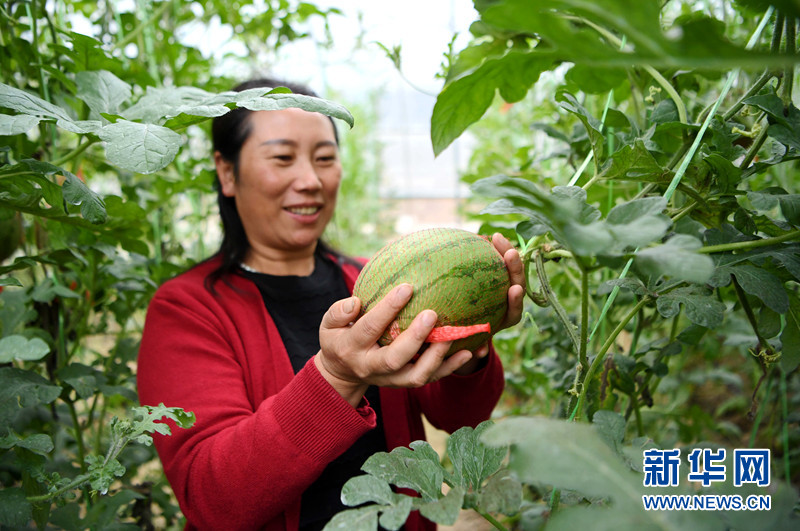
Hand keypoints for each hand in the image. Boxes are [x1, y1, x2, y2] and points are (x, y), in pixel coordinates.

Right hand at [315, 284, 474, 406]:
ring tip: (453, 335)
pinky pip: (429, 378)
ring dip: (436, 357)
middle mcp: (371, 367)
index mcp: (352, 347)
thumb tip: (356, 302)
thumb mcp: (328, 325)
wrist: (342, 374)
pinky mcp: (405, 383)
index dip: (388, 308)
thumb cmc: (339, 338)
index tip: (407, 287)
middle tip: (432, 314)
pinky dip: (450, 367)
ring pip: (415, 375)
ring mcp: (390, 379)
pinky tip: (467, 351)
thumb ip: (339, 312)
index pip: (369, 328)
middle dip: (415, 338)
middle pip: (395, 358)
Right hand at [455, 233, 525, 374]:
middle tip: (510, 254)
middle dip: (516, 268)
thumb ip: (478, 347)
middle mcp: (510, 301)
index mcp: (508, 317)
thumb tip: (479, 355)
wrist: (472, 324)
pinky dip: (493, 249)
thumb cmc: (471, 337)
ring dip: (505, 251)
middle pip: (518, 282)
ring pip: (511, 267)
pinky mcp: (498, 274)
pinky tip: (483, 236)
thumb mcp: (474, 344)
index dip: (517, 299)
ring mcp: (505, 285)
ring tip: (497, 237)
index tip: (515, 290)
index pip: (516, 308)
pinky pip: (498, 259)